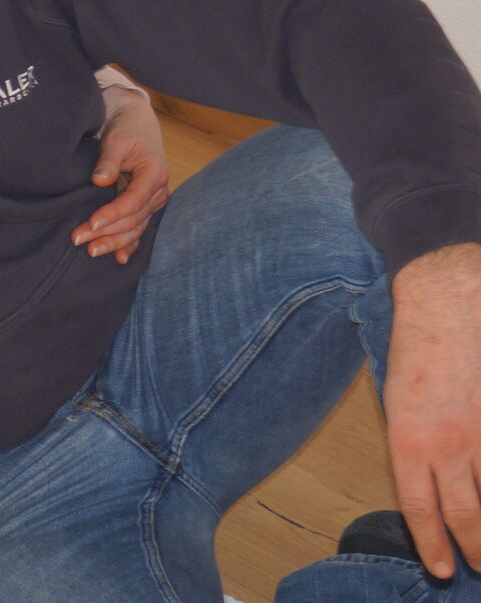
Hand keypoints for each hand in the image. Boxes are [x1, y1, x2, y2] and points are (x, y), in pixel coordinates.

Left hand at [71, 86, 169, 263]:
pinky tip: (119, 259)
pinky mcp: (144, 205)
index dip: (112, 214)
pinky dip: (129, 244)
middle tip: (78, 240)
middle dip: (106, 232)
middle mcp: (157, 191)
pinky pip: (138, 227)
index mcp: (153, 174)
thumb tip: (100, 181)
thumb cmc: (126, 128)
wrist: (136, 122)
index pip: (132, 201)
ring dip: (114, 242)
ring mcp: (152, 200)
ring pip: (135, 227)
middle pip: (132, 219)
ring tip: (91, 251)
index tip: (91, 223)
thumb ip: (108, 160)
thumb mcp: (117, 138)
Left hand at [386, 241, 480, 578]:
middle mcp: (448, 444)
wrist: (446, 305)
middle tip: (480, 567)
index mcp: (409, 440)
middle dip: (476, 548)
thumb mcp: (399, 405)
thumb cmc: (418, 352)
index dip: (433, 544)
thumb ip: (416, 449)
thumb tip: (434, 487)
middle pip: (467, 515)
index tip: (442, 568)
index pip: (421, 509)